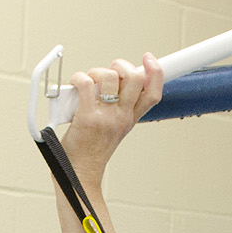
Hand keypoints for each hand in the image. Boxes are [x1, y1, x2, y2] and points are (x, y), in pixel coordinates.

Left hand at [59, 52, 164, 181]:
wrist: (80, 173)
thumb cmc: (92, 151)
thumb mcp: (114, 128)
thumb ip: (117, 107)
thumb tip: (111, 80)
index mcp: (130, 119)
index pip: (154, 93)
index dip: (155, 72)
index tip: (149, 59)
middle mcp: (122, 117)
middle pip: (136, 78)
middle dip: (122, 65)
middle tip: (110, 73)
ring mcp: (106, 117)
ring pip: (110, 76)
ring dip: (97, 72)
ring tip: (89, 82)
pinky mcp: (87, 117)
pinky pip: (86, 84)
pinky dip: (79, 78)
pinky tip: (76, 85)